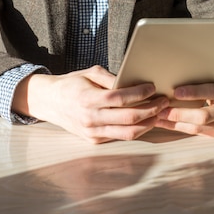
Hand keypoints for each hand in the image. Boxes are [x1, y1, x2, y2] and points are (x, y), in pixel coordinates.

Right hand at [12, 65, 169, 142]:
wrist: (49, 102)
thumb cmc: (72, 84)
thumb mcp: (90, 73)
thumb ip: (112, 78)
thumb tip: (134, 83)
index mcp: (89, 98)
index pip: (121, 98)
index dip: (140, 93)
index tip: (153, 88)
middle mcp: (91, 118)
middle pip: (129, 118)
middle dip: (151, 109)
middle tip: (163, 101)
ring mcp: (93, 132)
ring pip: (128, 133)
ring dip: (148, 124)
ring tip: (159, 114)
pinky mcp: (94, 141)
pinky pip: (119, 137)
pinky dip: (135, 129)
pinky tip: (145, 121)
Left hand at [155, 71, 213, 136]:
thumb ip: (200, 76)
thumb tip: (172, 74)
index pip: (211, 91)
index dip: (193, 93)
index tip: (175, 92)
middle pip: (203, 116)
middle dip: (180, 114)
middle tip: (160, 110)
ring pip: (198, 128)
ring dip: (175, 123)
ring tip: (157, 118)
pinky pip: (196, 133)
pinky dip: (179, 127)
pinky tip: (165, 124)